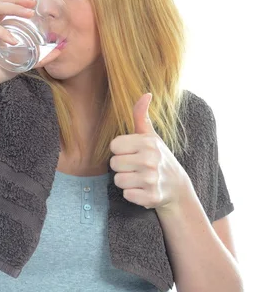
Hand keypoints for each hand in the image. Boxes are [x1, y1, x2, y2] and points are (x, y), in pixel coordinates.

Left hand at [109, 93, 189, 210]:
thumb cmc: (159, 158)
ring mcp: (151, 179)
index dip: (121, 151)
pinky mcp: (151, 197)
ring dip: (126, 182)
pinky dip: (133, 194)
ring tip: (139, 179)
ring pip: (118, 180)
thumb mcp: (151, 136)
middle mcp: (150, 160)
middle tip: (137, 168)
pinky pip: (126, 195)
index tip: (133, 154)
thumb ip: (141, 116)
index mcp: (148, 143)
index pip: (114, 145)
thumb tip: (146, 93)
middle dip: (122, 167)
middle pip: (114, 164)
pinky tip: (143, 190)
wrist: (177, 188)